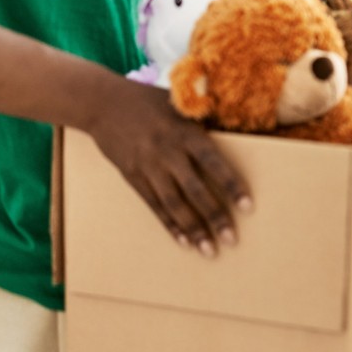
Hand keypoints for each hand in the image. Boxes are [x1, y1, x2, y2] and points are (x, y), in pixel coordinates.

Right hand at [81, 78, 249, 257]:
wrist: (103, 103)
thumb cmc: (150, 101)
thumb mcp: (181, 104)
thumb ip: (207, 120)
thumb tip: (243, 126)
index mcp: (186, 133)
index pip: (214, 163)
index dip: (231, 186)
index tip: (248, 207)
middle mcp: (168, 152)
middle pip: (195, 191)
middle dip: (215, 217)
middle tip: (232, 240)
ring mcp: (148, 167)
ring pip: (174, 204)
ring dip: (193, 229)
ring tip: (209, 250)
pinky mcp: (132, 177)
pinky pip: (154, 206)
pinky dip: (169, 225)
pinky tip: (183, 241)